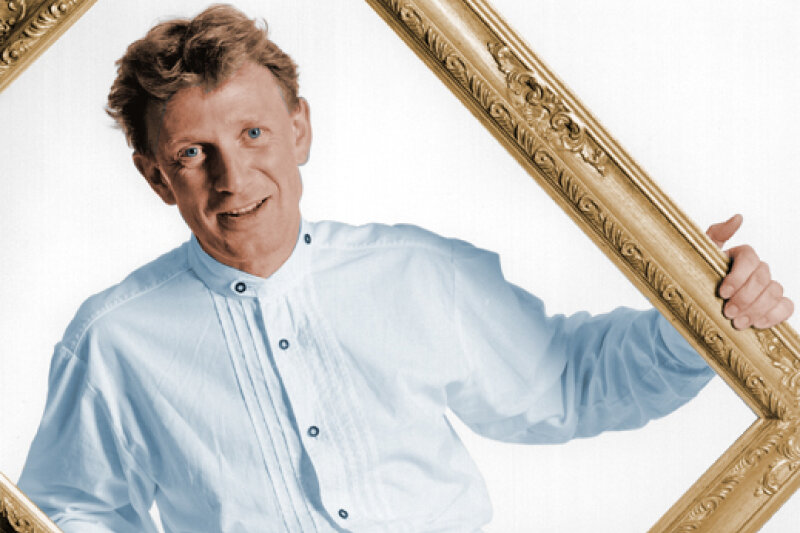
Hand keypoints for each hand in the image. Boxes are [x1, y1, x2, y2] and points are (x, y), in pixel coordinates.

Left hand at [706, 214, 793, 329]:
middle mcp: (756, 270)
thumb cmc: (695, 277)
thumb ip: (715, 235)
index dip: (738, 276)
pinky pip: (786, 306)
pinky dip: (775, 315)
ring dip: (758, 309)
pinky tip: (758, 324)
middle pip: (762, 277)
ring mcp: (766, 287)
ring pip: (775, 292)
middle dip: (746, 297)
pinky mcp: (772, 305)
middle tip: (728, 313)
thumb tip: (738, 218)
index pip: (749, 257)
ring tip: (737, 323)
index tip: (722, 293)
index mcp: (739, 256)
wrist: (694, 305)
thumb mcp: (697, 256)